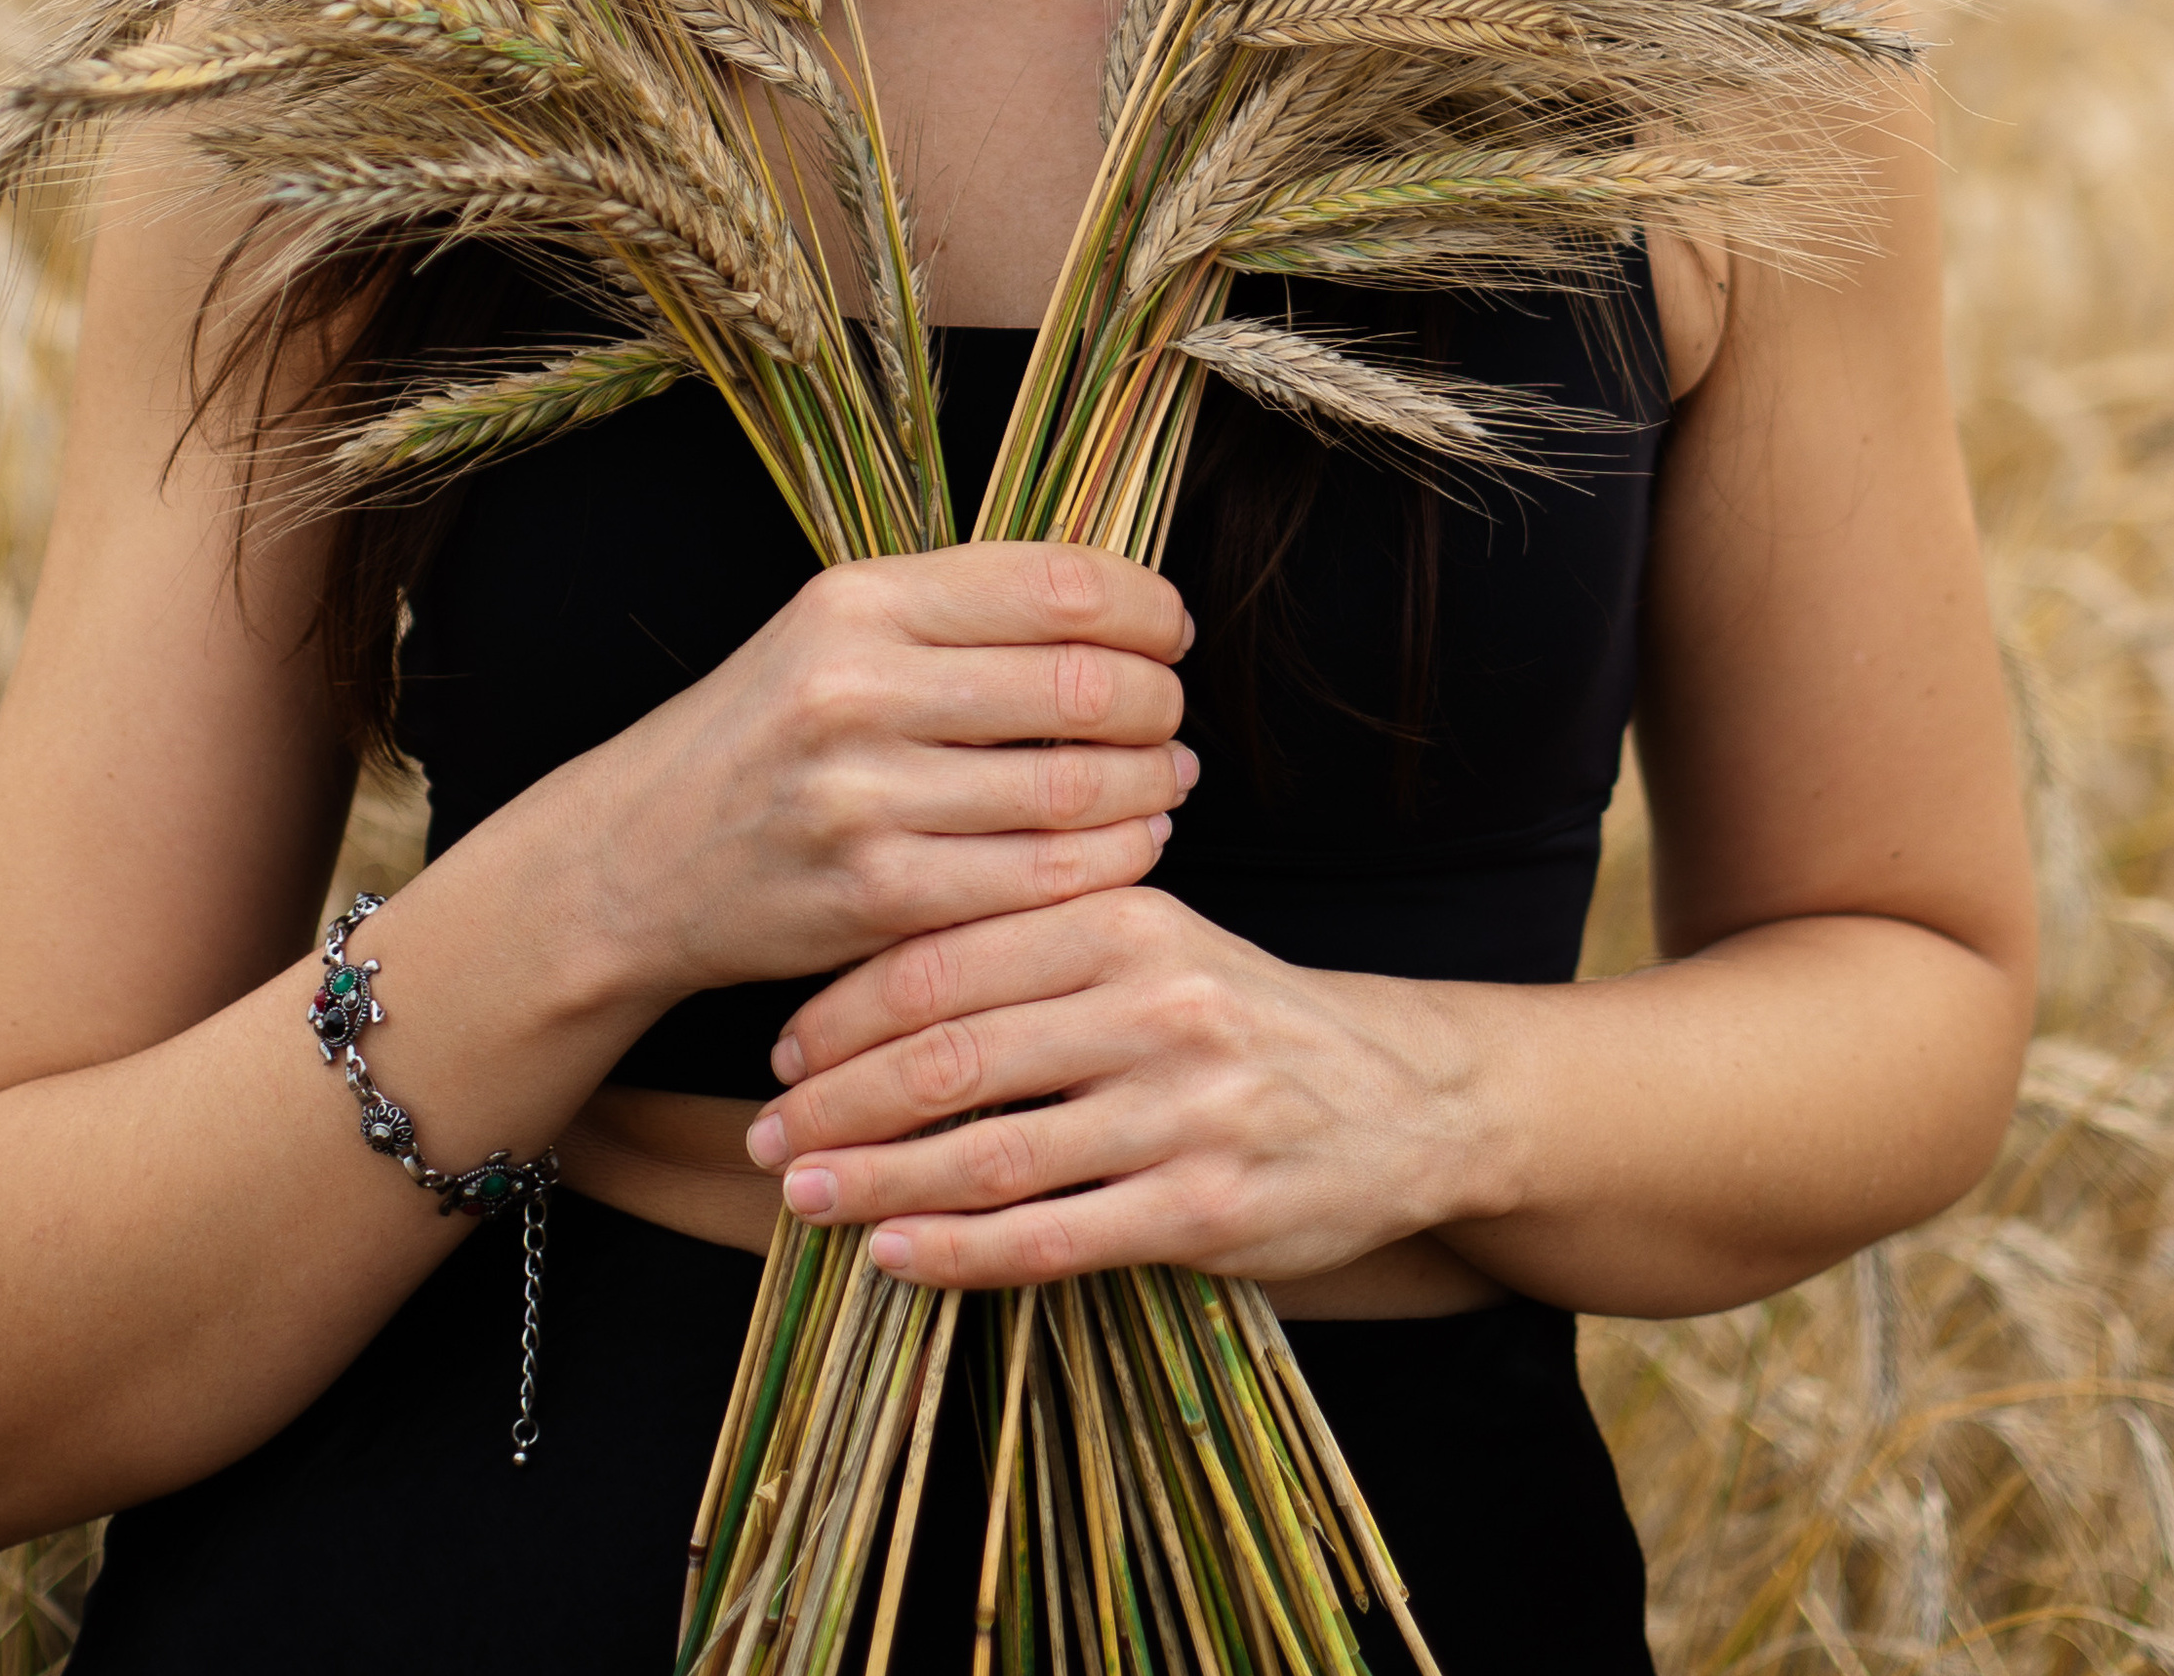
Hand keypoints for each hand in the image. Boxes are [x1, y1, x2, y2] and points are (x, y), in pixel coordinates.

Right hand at [578, 545, 1197, 1009]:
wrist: (637, 857)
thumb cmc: (766, 732)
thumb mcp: (836, 629)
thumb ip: (962, 610)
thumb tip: (1126, 610)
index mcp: (860, 600)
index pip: (1060, 585)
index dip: (1148, 607)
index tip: (1171, 630)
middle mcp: (859, 688)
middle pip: (1086, 685)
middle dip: (1159, 702)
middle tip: (1171, 716)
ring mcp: (864, 799)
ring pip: (1076, 788)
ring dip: (1151, 786)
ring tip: (1163, 780)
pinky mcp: (876, 898)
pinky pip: (1041, 879)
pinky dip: (1113, 860)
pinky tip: (1127, 844)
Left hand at [742, 891, 1478, 1288]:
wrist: (1410, 1095)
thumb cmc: (1245, 1014)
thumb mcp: (1156, 941)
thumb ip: (1036, 951)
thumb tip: (870, 991)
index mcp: (1127, 916)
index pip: (948, 957)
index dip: (846, 1010)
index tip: (780, 1051)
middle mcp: (1154, 1003)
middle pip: (952, 1054)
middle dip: (838, 1101)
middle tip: (764, 1135)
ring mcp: (1184, 1111)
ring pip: (991, 1152)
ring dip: (878, 1183)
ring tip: (804, 1198)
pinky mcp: (1207, 1209)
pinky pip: (1053, 1237)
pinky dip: (959, 1252)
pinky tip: (895, 1256)